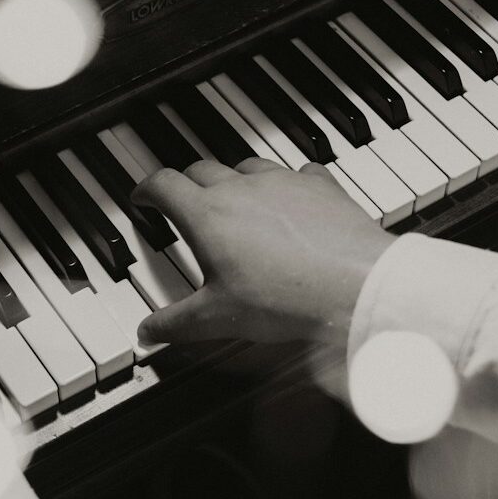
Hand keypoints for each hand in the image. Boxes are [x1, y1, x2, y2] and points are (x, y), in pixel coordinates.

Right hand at [131, 158, 395, 345]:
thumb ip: (176, 325)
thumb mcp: (219, 319)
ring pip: (247, 165)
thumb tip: (147, 333)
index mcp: (208, 214)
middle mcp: (242, 188)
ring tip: (234, 197)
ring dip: (234, 178)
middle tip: (182, 201)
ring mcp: (283, 182)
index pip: (163, 186)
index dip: (146, 189)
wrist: (355, 285)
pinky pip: (298, 172)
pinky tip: (293, 197)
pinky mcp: (320, 186)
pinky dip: (287, 182)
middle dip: (185, 183)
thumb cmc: (285, 299)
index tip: (142, 198)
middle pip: (201, 169)